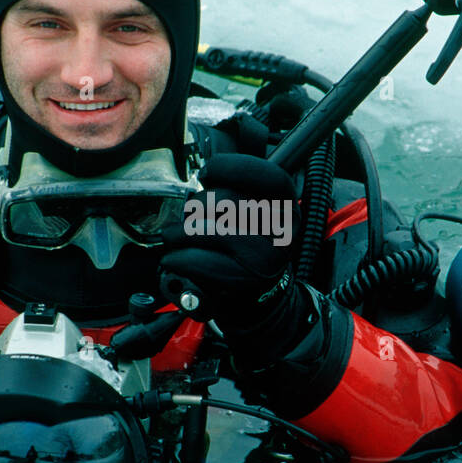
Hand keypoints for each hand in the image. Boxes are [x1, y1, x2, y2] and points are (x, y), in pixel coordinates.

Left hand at [158, 153, 298, 329]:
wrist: (262, 296)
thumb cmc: (251, 245)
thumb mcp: (257, 211)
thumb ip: (239, 185)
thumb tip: (208, 165)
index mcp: (287, 205)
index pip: (268, 175)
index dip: (231, 167)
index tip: (207, 173)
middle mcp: (283, 230)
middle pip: (228, 201)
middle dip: (196, 205)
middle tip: (188, 214)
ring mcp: (266, 256)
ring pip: (209, 230)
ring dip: (180, 233)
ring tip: (174, 236)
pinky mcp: (245, 280)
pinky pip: (200, 261)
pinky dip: (178, 258)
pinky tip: (175, 258)